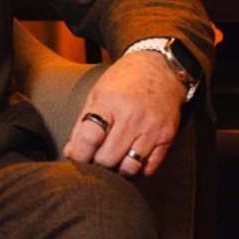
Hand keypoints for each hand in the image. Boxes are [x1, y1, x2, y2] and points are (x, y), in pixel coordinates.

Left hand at [63, 50, 184, 176]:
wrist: (160, 69)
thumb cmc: (124, 80)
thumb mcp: (97, 94)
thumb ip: (83, 124)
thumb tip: (72, 152)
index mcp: (109, 103)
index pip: (90, 137)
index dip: (79, 154)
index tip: (76, 158)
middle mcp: (131, 118)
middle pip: (108, 157)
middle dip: (97, 162)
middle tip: (95, 157)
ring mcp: (151, 129)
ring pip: (130, 167)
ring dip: (117, 169)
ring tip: (113, 159)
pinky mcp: (167, 137)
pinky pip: (150, 167)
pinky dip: (138, 169)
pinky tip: (130, 159)